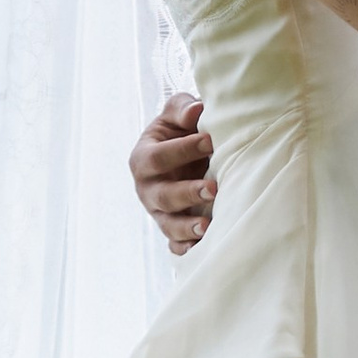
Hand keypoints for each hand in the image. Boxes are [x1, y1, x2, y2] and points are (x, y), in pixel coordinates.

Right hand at [131, 93, 216, 252]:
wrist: (187, 152)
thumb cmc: (182, 129)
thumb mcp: (178, 113)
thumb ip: (184, 109)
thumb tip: (197, 110)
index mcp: (143, 158)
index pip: (159, 157)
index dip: (183, 150)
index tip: (210, 141)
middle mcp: (147, 188)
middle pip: (163, 195)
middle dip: (188, 193)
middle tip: (214, 189)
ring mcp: (158, 212)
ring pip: (168, 224)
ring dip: (187, 227)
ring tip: (208, 226)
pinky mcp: (171, 229)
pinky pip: (175, 244)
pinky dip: (188, 248)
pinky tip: (204, 247)